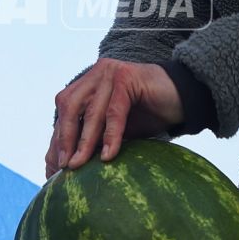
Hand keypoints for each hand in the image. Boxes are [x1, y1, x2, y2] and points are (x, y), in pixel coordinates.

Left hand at [46, 59, 184, 176]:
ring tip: (78, 164)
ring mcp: (110, 72)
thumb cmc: (150, 115)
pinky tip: (109, 156)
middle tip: (63, 166)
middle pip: (69, 107)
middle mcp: (96, 74)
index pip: (65, 112)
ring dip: (84, 141)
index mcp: (88, 83)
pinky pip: (114, 111)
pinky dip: (111, 135)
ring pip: (91, 110)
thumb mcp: (116, 130)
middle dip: (64, 138)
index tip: (53, 167)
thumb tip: (68, 164)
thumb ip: (94, 139)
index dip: (57, 139)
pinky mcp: (128, 77)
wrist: (185, 99)